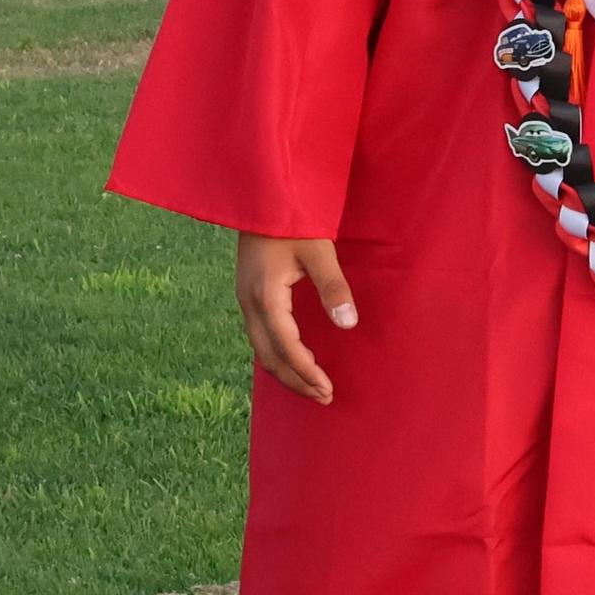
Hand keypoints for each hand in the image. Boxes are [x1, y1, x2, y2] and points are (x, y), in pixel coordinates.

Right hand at [234, 235, 356, 403]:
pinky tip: (292, 357)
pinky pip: (259, 335)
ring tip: (310, 385)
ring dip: (285, 370)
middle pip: (269, 357)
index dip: (307, 372)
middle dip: (295, 380)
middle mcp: (250, 304)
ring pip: (261, 349)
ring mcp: (245, 299)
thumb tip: (348, 324)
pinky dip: (276, 354)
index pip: (287, 348)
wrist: (261, 197)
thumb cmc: (293, 220)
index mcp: (266, 297)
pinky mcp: (249, 293)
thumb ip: (333, 287)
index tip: (327, 389)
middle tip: (323, 396)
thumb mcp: (319, 251)